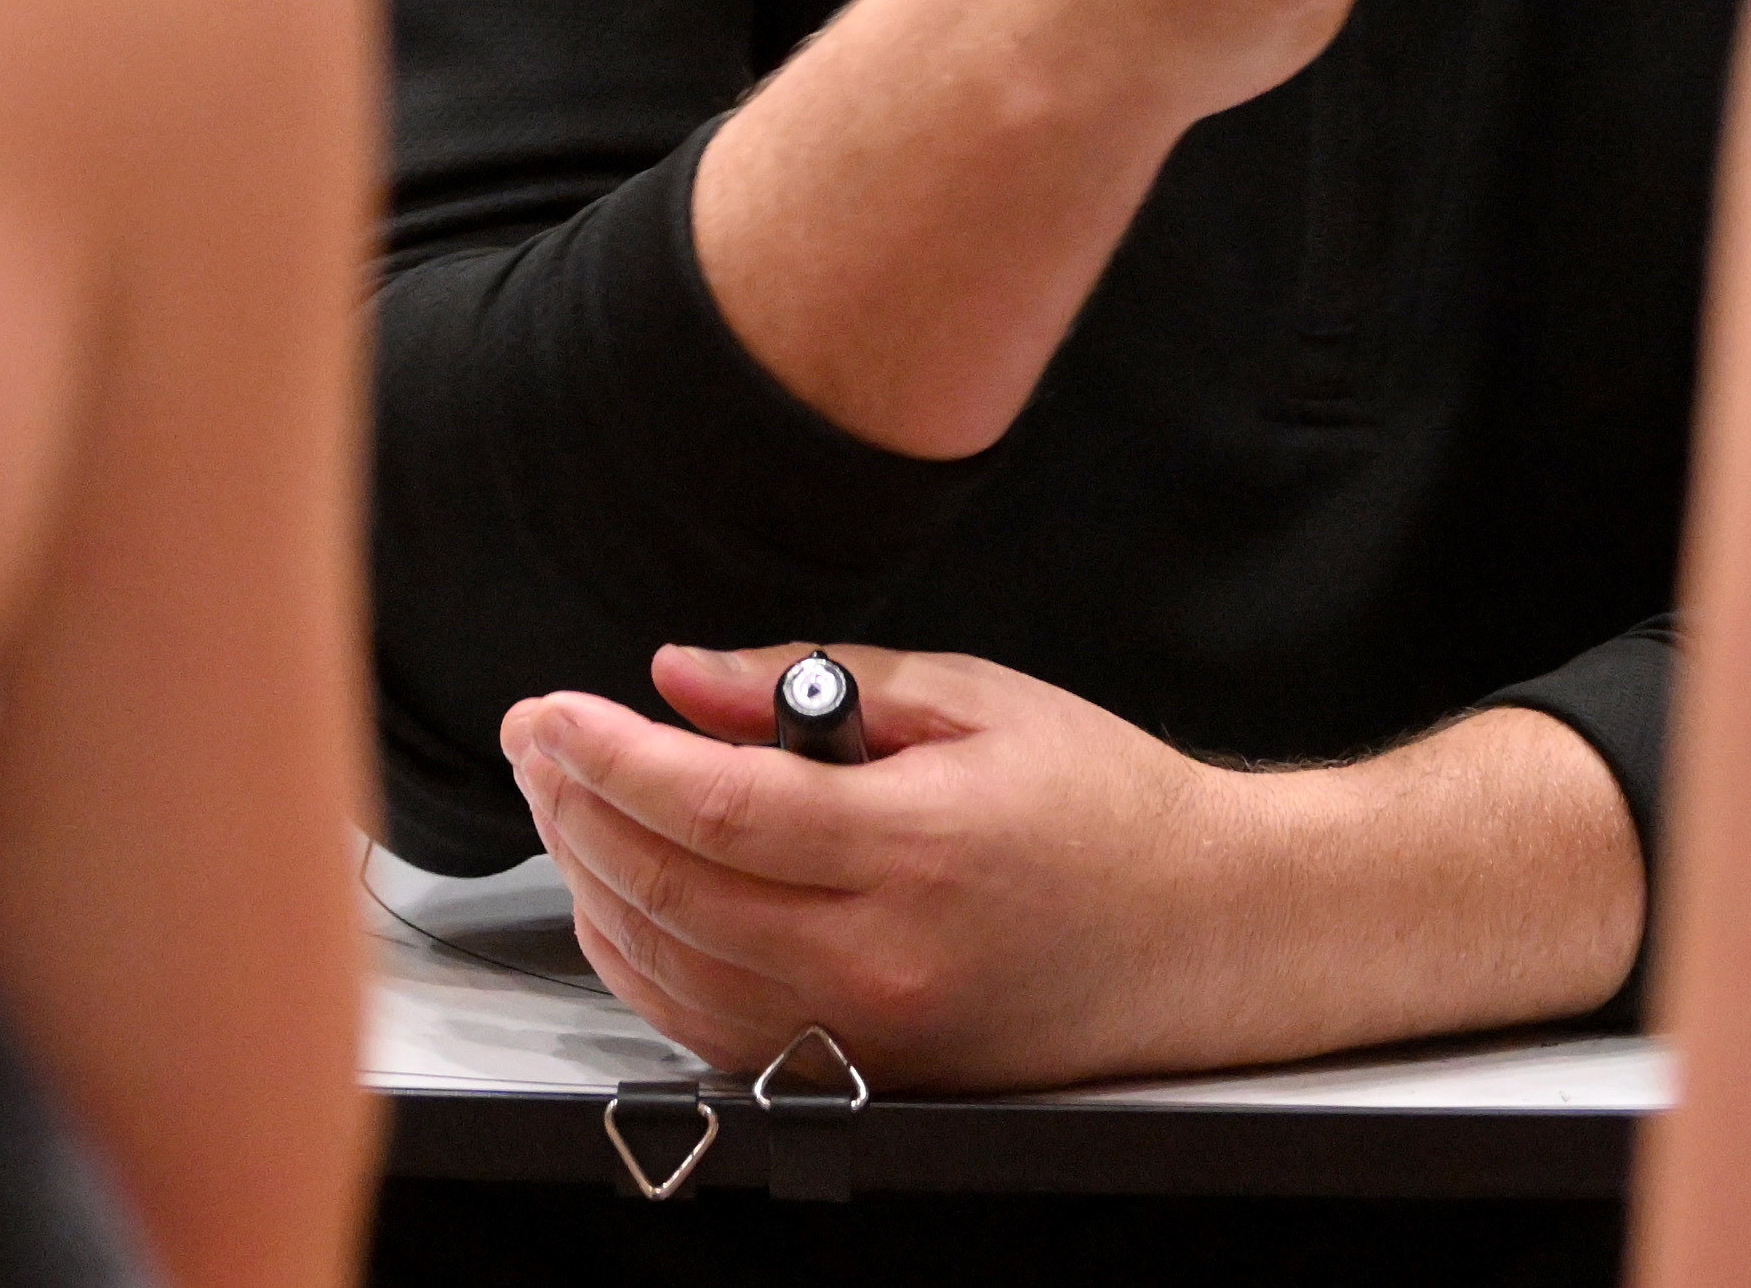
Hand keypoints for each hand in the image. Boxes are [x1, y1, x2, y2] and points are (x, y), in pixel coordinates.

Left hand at [502, 643, 1634, 1090]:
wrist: (1210, 932)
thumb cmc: (1106, 806)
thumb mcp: (971, 698)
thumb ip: (810, 686)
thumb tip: (680, 678)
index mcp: (919, 848)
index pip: (713, 809)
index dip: (607, 757)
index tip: (546, 711)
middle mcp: (883, 957)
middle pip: (669, 893)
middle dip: (577, 808)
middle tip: (540, 740)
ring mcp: (868, 1032)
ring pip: (669, 972)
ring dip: (594, 882)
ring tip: (570, 798)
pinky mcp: (862, 1072)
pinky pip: (706, 1026)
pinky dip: (642, 957)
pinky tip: (625, 889)